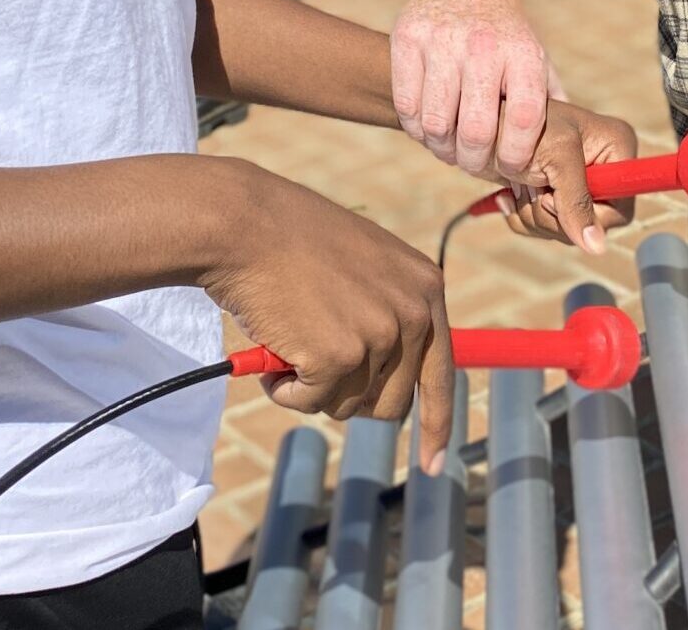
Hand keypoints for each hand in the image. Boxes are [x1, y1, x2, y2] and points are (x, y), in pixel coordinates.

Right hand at [202, 165, 454, 463]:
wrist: (244, 223)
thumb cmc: (290, 241)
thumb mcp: (363, 265)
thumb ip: (386, 311)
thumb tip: (383, 381)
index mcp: (425, 288)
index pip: (442, 373)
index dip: (437, 423)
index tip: (431, 463)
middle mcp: (414, 314)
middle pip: (394, 403)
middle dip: (351, 397)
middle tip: (312, 365)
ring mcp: (379, 337)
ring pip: (348, 406)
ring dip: (312, 389)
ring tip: (288, 343)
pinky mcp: (339, 358)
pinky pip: (310, 403)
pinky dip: (284, 390)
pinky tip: (271, 350)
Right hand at [390, 0, 556, 179]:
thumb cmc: (504, 32)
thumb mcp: (535, 56)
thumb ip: (550, 101)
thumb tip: (569, 152)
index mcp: (523, 53)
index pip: (524, 119)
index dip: (516, 156)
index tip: (510, 168)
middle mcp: (483, 45)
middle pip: (476, 130)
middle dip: (474, 162)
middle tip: (473, 164)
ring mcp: (441, 40)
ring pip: (436, 124)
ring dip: (441, 149)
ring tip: (449, 149)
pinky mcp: (407, 38)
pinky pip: (406, 105)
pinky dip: (416, 129)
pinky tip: (427, 128)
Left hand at [490, 101, 639, 255]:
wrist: (487, 118)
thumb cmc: (526, 123)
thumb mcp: (558, 157)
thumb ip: (577, 202)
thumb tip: (597, 248)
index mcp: (618, 150)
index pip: (620, 210)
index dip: (587, 215)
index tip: (555, 196)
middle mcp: (603, 169)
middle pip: (589, 226)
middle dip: (552, 215)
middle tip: (532, 187)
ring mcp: (577, 185)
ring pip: (563, 230)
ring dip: (533, 215)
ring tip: (519, 183)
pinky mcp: (553, 194)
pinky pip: (543, 227)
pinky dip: (522, 216)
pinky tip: (510, 193)